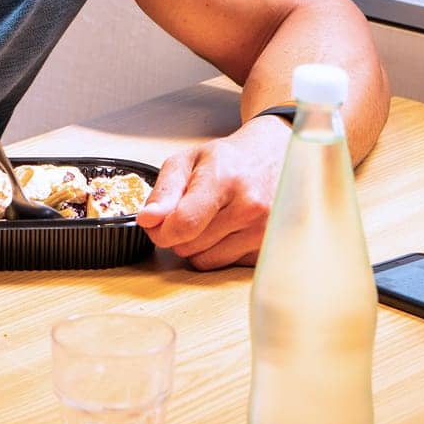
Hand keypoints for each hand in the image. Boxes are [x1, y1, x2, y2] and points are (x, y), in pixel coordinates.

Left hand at [134, 117, 288, 269]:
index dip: (161, 230)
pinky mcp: (269, 248)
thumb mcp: (188, 160)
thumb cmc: (230, 159)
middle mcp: (250, 207)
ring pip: (205, 261)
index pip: (183, 223)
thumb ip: (164, 191)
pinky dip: (220, 251)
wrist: (275, 157)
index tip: (157, 224)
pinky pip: (225, 265)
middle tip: (189, 211)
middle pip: (189, 245)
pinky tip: (229, 228)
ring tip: (211, 218)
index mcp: (225, 179)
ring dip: (198, 245)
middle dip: (179, 233)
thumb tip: (148, 220)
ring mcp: (264, 231)